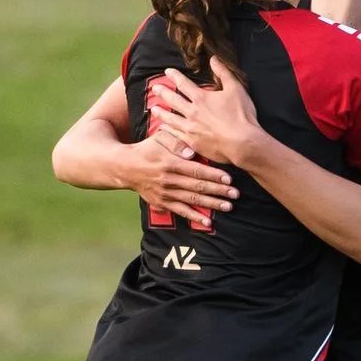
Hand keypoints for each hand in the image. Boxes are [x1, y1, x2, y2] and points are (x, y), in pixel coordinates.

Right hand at [120, 130, 236, 220]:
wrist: (125, 167)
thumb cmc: (146, 149)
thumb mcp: (160, 137)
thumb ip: (177, 142)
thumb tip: (192, 153)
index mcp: (171, 163)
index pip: (197, 170)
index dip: (214, 175)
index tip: (229, 179)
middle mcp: (169, 180)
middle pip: (198, 187)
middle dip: (219, 191)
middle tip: (236, 194)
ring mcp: (166, 194)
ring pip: (192, 200)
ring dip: (211, 204)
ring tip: (228, 206)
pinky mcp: (162, 203)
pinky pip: (181, 211)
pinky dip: (194, 217)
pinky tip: (208, 222)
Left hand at [148, 62, 264, 168]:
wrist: (242, 143)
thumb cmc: (241, 115)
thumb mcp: (235, 89)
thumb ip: (223, 73)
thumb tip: (213, 59)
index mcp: (201, 98)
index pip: (184, 84)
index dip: (175, 76)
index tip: (167, 71)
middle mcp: (192, 112)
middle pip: (173, 100)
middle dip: (163, 93)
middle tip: (154, 89)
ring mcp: (190, 128)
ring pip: (170, 118)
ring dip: (161, 113)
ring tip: (153, 109)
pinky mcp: (192, 143)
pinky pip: (175, 135)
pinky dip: (167, 130)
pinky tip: (162, 128)